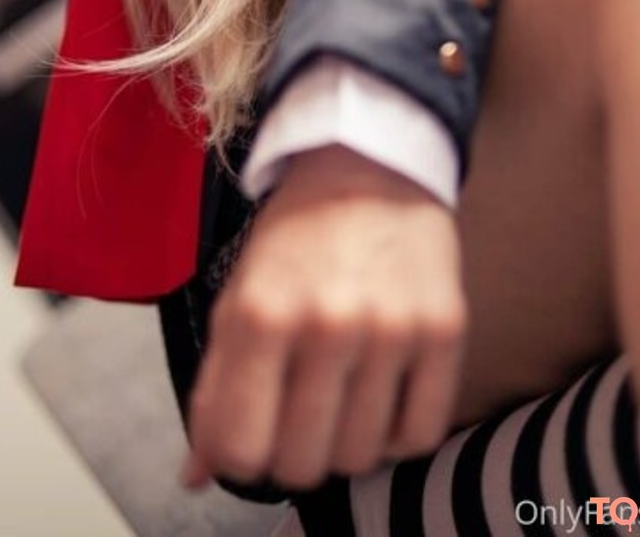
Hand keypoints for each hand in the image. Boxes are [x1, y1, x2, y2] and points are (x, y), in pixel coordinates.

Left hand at [183, 144, 465, 494]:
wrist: (370, 163)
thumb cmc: (295, 236)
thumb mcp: (239, 296)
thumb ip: (214, 388)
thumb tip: (195, 475)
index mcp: (263, 312)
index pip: (242, 449)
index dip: (240, 458)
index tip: (251, 436)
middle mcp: (328, 323)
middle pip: (303, 464)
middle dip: (291, 455)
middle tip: (296, 417)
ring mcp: (392, 329)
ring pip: (361, 458)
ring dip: (345, 443)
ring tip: (340, 398)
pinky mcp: (444, 330)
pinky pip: (419, 436)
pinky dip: (397, 434)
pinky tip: (382, 397)